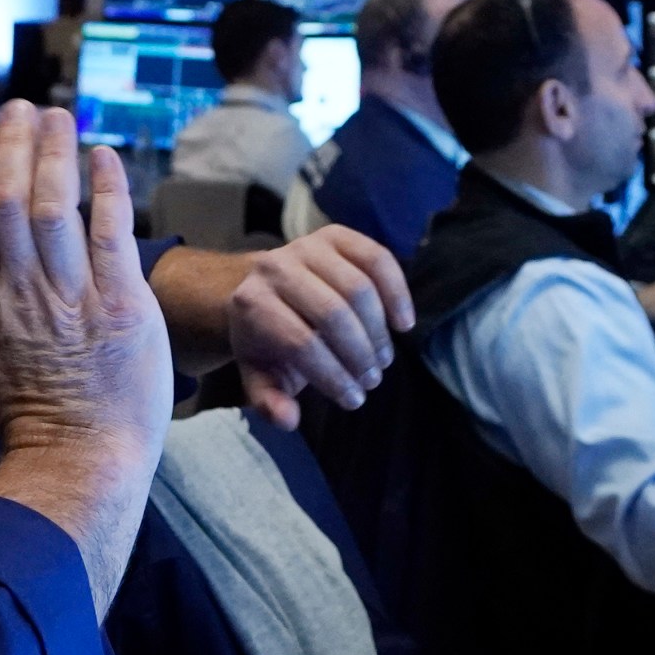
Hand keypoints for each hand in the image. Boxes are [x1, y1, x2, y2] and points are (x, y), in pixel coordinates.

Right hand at [0, 102, 172, 611]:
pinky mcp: (121, 305)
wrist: (77, 458)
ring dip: (55, 155)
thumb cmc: (27, 420)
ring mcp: (73, 296)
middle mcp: (24, 291)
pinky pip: (111, 234)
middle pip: (12, 200)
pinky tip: (105, 156)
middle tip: (18, 107)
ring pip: (56, 208)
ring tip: (57, 116)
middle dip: (13, 145)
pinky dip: (108, 191)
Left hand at [150, 227, 414, 425]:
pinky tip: (403, 324)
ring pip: (359, 288)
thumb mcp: (260, 374)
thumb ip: (269, 400)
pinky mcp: (336, 235)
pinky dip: (397, 292)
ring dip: (378, 331)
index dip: (332, 376)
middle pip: (333, 315)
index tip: (353, 400)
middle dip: (359, 355)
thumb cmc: (266, 340)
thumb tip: (288, 419)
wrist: (264, 289)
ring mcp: (307, 246)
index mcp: (251, 303)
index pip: (300, 344)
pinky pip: (378, 259)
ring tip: (382, 360)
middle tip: (372, 381)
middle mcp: (276, 267)